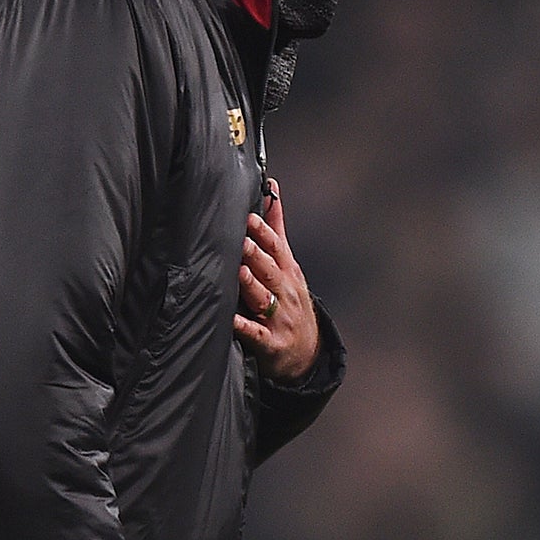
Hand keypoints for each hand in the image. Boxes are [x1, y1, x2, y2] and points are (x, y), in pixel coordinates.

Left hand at [234, 179, 320, 381]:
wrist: (307, 350)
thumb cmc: (290, 300)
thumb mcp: (289, 264)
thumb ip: (277, 227)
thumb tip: (271, 189)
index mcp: (287, 271)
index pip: (277, 248)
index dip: (264, 233)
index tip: (250, 217)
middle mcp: (284, 291)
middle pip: (270, 270)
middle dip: (257, 255)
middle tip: (242, 239)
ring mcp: (279, 317)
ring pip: (263, 298)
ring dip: (252, 285)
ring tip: (239, 272)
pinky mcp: (270, 342)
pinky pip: (256, 334)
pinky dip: (245, 327)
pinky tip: (232, 320)